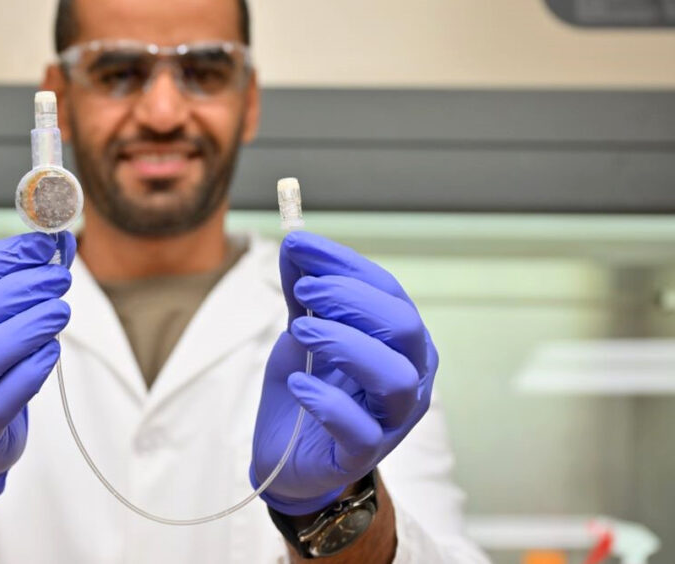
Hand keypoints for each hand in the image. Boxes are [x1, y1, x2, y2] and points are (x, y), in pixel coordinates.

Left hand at [251, 231, 437, 514]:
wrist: (287, 453)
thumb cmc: (309, 386)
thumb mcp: (302, 331)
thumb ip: (304, 293)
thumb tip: (295, 244)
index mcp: (400, 340)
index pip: (387, 289)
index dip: (345, 264)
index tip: (300, 245)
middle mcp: (410, 375)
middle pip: (402, 326)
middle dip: (350, 299)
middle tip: (304, 291)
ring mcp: (392, 418)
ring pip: (394, 377)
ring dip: (345, 344)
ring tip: (299, 332)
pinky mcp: (365, 453)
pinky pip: (360, 429)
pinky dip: (328, 401)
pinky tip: (298, 383)